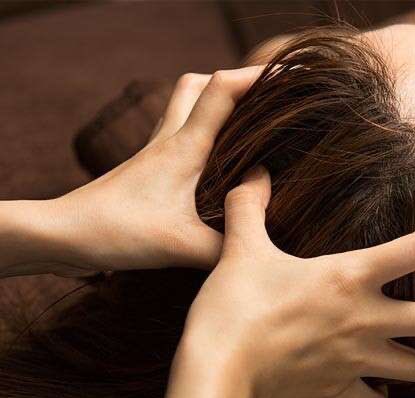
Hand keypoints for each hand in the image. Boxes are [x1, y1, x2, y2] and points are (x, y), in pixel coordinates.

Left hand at [49, 67, 263, 274]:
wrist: (65, 234)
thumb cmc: (118, 231)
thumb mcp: (183, 246)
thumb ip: (228, 246)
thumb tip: (257, 245)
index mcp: (184, 146)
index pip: (222, 90)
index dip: (258, 75)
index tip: (290, 75)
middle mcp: (169, 140)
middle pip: (199, 84)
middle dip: (234, 82)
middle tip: (263, 100)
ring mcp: (155, 152)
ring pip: (185, 105)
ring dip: (214, 103)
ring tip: (244, 126)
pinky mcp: (148, 169)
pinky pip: (177, 134)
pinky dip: (200, 133)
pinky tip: (214, 162)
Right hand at [178, 166, 414, 397]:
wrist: (216, 373)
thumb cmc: (233, 307)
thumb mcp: (240, 248)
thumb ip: (249, 205)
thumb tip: (255, 171)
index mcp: (350, 277)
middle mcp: (365, 319)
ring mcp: (356, 360)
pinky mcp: (337, 390)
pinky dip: (380, 397)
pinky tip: (378, 388)